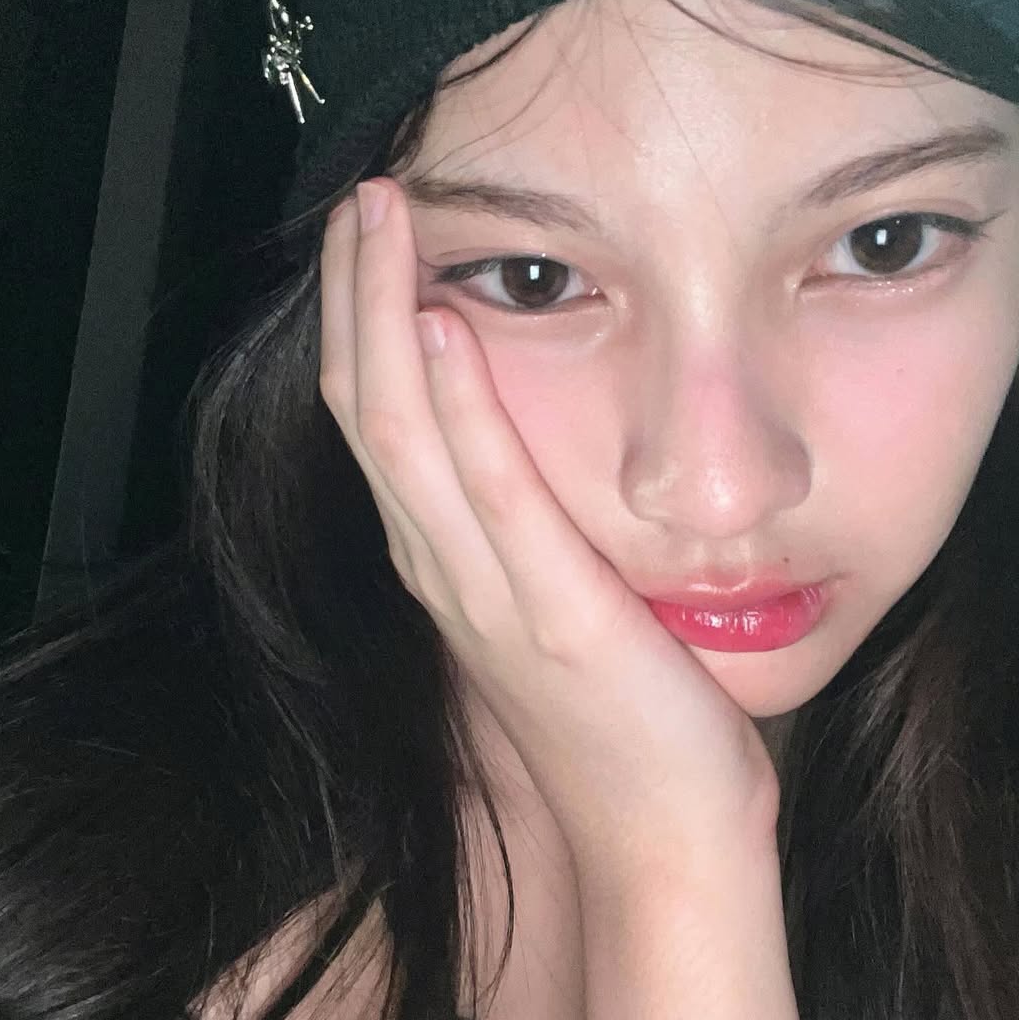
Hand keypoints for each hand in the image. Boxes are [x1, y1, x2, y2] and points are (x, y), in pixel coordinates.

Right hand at [319, 177, 778, 878]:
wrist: (661, 829)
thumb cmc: (622, 711)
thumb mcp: (556, 599)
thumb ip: (524, 526)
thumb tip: (527, 444)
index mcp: (447, 559)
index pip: (379, 420)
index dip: (362, 320)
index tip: (377, 232)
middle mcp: (443, 568)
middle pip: (367, 410)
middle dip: (357, 292)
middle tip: (364, 190)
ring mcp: (485, 594)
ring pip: (401, 436)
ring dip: (383, 318)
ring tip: (383, 217)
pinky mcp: (549, 615)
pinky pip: (488, 495)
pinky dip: (457, 410)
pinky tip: (444, 330)